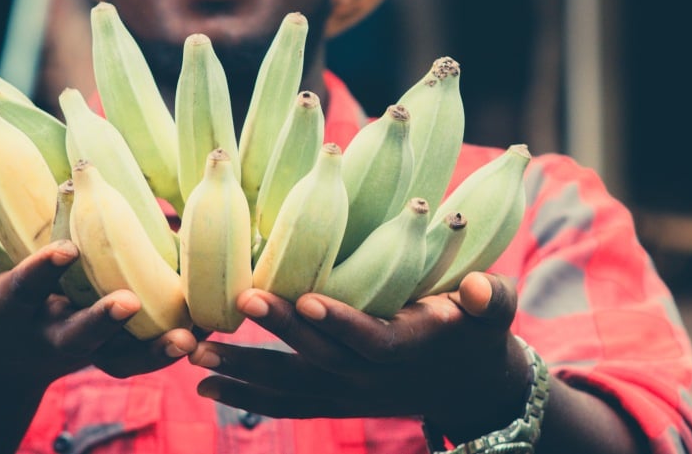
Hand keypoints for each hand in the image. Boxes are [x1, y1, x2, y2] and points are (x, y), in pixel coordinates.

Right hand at [0, 197, 196, 390]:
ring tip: (185, 338)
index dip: (44, 268)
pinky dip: (164, 355)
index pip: (25, 286)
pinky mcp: (105, 353)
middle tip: (129, 302)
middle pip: (77, 333)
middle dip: (101, 320)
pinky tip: (198, 338)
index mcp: (7, 308)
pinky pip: (136, 362)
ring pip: (117, 355)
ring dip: (151, 350)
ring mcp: (81, 347)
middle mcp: (48, 332)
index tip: (67, 247)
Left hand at [188, 272, 530, 440]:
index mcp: (409, 350)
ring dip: (243, 371)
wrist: (472, 389)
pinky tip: (206, 385)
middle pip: (319, 359)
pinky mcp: (334, 400)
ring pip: (291, 388)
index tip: (307, 299)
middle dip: (277, 331)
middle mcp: (372, 379)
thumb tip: (482, 287)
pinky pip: (286, 403)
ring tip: (195, 356)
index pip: (370, 340)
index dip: (341, 322)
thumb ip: (493, 299)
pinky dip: (246, 394)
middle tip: (237, 301)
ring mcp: (349, 394)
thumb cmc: (480, 335)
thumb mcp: (496, 315)